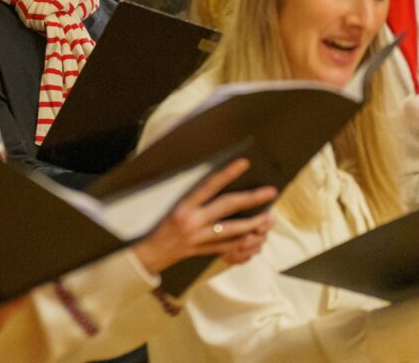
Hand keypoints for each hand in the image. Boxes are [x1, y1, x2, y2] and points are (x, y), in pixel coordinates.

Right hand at [130, 157, 276, 275]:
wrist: (148, 253)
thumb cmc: (158, 226)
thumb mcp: (172, 207)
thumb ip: (193, 198)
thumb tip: (217, 187)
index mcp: (184, 206)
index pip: (209, 185)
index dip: (227, 173)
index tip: (244, 163)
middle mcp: (192, 221)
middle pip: (227, 207)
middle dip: (252, 199)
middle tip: (270, 192)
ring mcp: (198, 238)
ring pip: (233, 230)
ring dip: (254, 224)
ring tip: (269, 219)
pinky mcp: (202, 251)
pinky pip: (227, 247)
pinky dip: (243, 243)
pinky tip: (255, 239)